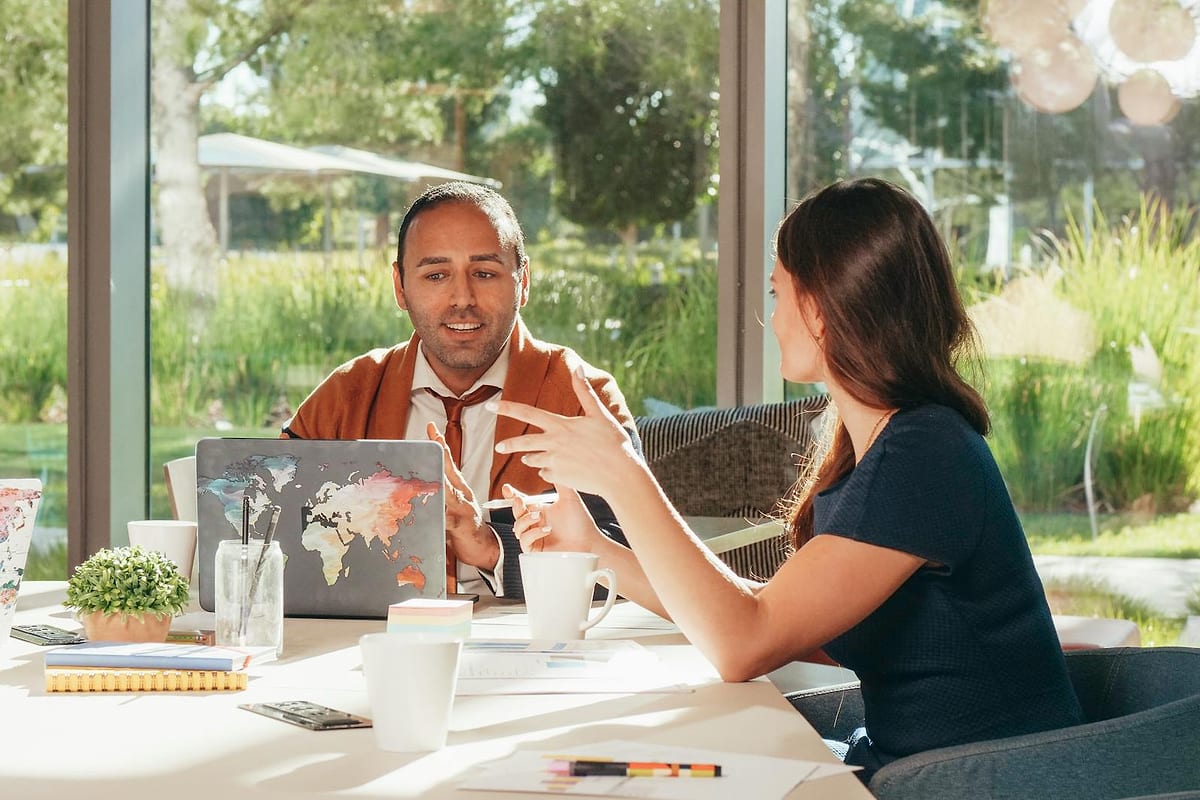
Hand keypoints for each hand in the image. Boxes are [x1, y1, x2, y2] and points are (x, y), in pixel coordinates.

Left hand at [427, 422, 499, 570]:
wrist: (485, 547)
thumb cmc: (464, 526)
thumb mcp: (451, 506)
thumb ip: (439, 495)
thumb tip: (419, 484)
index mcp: (460, 488)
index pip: (449, 461)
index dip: (440, 444)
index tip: (431, 427)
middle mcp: (463, 495)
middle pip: (449, 471)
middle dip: (440, 455)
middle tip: (432, 440)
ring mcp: (464, 509)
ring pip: (448, 492)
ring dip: (438, 483)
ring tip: (427, 473)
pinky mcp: (462, 526)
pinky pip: (446, 519)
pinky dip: (437, 515)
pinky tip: (428, 511)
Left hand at [490, 366, 639, 497]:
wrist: (620, 474)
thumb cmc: (613, 442)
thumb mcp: (599, 413)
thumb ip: (584, 391)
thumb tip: (577, 367)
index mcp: (560, 425)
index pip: (526, 413)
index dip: (506, 408)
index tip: (490, 406)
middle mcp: (553, 443)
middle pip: (522, 443)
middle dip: (508, 445)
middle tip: (500, 447)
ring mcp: (554, 462)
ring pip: (532, 460)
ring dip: (531, 458)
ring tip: (532, 458)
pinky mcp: (558, 478)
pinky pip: (545, 475)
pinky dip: (548, 472)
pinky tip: (560, 470)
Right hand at [506, 484, 605, 552]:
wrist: (589, 541)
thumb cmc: (580, 521)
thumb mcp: (569, 497)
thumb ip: (559, 483)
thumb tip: (551, 466)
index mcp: (541, 510)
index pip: (522, 502)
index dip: (512, 495)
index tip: (507, 488)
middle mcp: (536, 523)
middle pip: (516, 514)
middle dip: (515, 506)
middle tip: (519, 500)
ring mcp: (535, 537)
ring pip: (518, 528)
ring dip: (525, 520)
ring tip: (539, 516)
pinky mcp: (537, 550)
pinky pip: (525, 541)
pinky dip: (533, 534)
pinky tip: (546, 530)